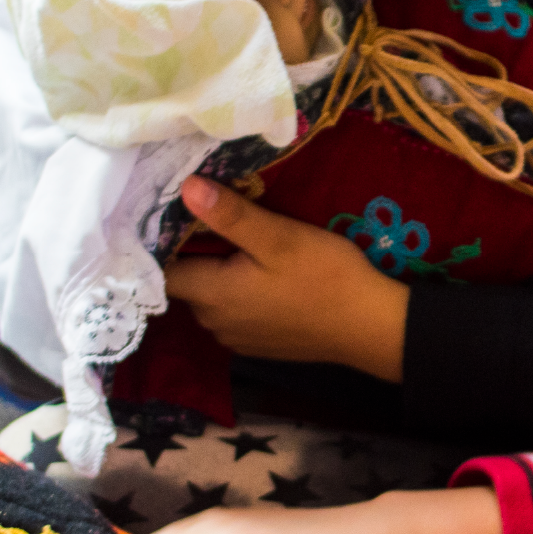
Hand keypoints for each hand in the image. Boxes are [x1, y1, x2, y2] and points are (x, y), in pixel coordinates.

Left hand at [164, 176, 409, 381]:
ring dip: (220, 276)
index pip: (162, 271)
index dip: (163, 243)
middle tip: (217, 220)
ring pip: (211, 300)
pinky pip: (235, 315)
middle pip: (187, 284)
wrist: (370, 327)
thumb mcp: (278, 237)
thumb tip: (185, 188)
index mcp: (212, 295)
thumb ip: (229, 215)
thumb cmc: (324, 277)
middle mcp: (215, 323)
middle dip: (195, 255)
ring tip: (242, 246)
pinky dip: (241, 296)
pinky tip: (266, 278)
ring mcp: (237, 338)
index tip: (176, 215)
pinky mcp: (259, 345)